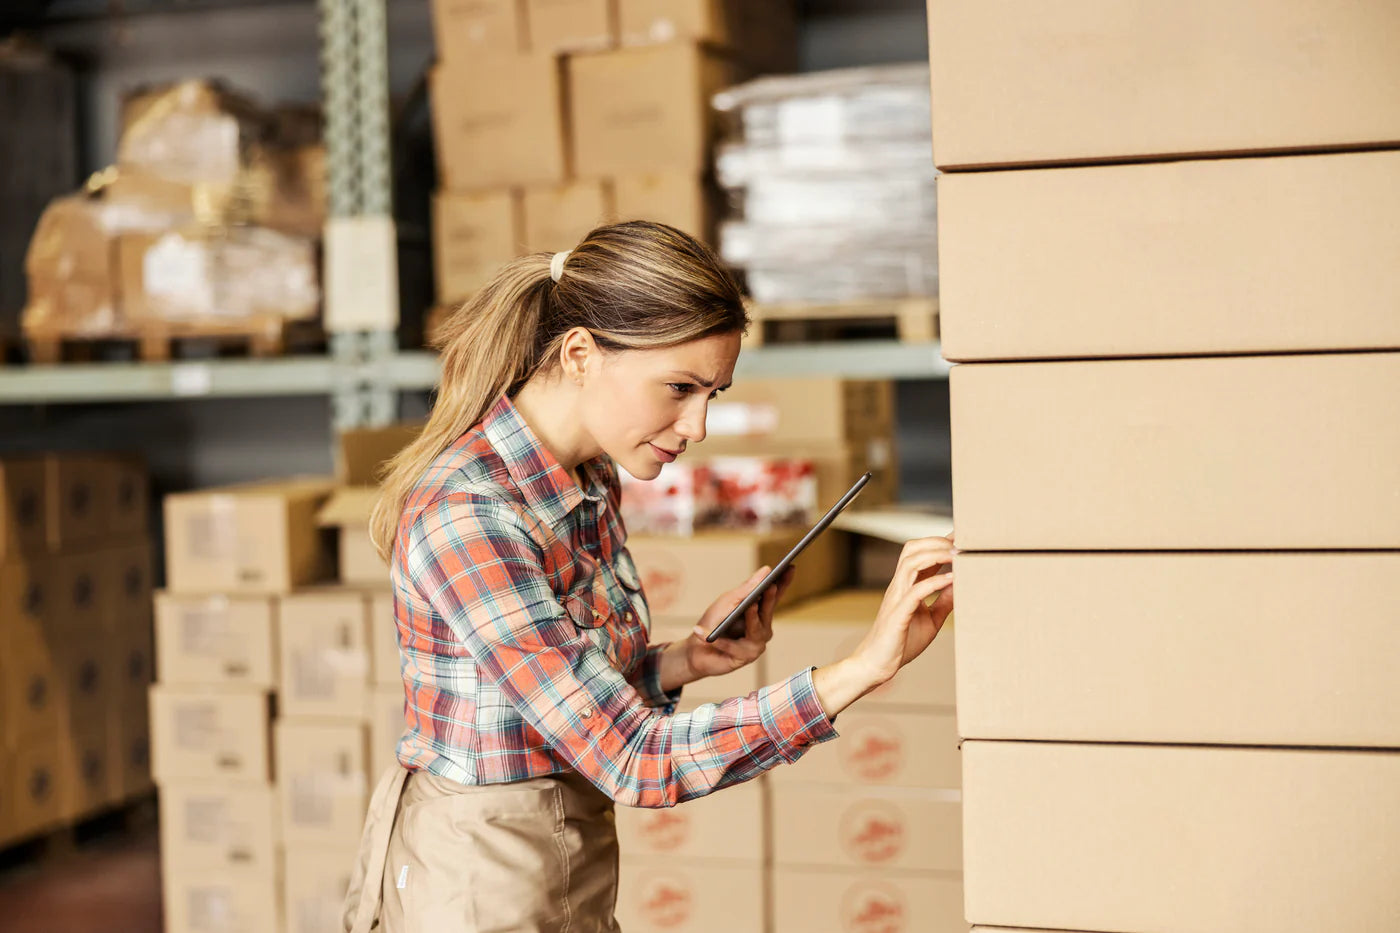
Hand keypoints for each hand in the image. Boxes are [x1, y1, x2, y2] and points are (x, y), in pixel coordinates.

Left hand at [683, 564, 796, 680]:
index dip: (784, 582)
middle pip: (768, 612)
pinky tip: (705, 635)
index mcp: (759, 612)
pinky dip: (720, 641)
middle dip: (770, 599)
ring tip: (748, 605)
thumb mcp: (727, 602)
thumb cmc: (713, 623)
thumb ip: (745, 589)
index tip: (791, 566)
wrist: (696, 650)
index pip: (775, 595)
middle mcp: (762, 629)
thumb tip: (767, 570)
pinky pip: (734, 647)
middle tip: (770, 586)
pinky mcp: (744, 658)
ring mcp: (756, 644)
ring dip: (751, 618)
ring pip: (756, 630)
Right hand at [812, 534, 954, 716]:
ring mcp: (896, 598)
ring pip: (911, 563)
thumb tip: (960, 586)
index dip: (939, 541)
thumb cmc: (901, 643)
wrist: (877, 664)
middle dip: (937, 542)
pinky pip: (915, 591)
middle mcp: (899, 586)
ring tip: (958, 556)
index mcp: (906, 586)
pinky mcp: (898, 614)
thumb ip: (943, 601)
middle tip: (961, 544)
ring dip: (936, 555)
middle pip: (912, 549)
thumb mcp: (931, 619)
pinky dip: (935, 582)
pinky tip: (952, 579)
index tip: (961, 536)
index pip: (920, 553)